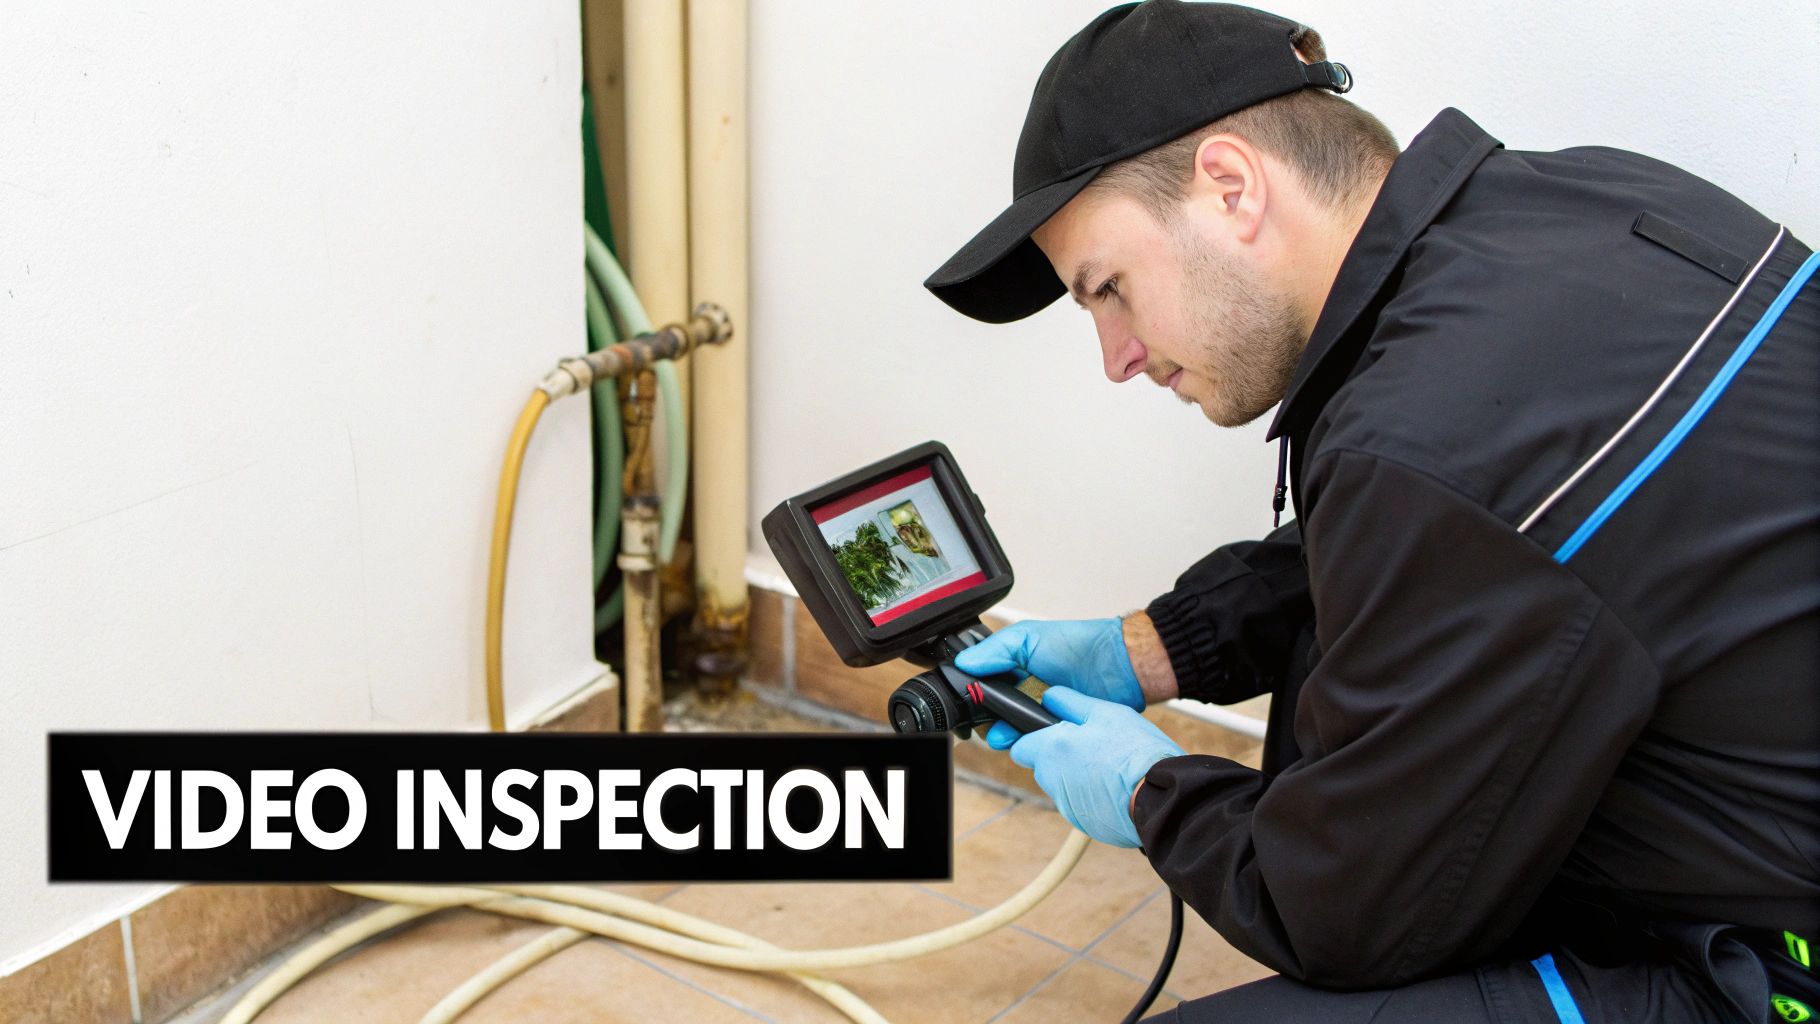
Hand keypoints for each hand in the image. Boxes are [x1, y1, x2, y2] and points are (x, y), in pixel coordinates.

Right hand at [956, 619, 1143, 754]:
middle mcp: (1022, 692)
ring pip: (1010, 730)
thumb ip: (995, 649)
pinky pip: (1034, 741)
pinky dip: (1026, 742)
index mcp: (1011, 668)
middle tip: (985, 722)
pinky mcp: (1054, 730)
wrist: (1117, 666)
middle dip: (985, 720)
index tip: (966, 699)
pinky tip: (1026, 738)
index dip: (972, 694)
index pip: (981, 686)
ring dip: (1002, 734)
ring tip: (1003, 734)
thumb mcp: (1028, 637)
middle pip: (991, 713)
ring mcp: (1038, 712)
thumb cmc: (1076, 644)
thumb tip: (964, 663)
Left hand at [1004, 687, 1183, 847]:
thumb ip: (1070, 703)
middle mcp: (1052, 782)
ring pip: (1062, 785)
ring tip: (1110, 766)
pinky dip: (1092, 794)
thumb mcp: (1106, 713)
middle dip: (1060, 755)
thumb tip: (1049, 698)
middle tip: (1093, 745)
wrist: (1163, 800)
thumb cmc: (1136, 752)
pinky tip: (1116, 786)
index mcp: (1052, 750)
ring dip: (1076, 775)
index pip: (1020, 746)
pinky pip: (1080, 803)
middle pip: (1042, 766)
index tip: (1056, 731)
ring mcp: (1068, 806)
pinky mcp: (1084, 823)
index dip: (1034, 736)